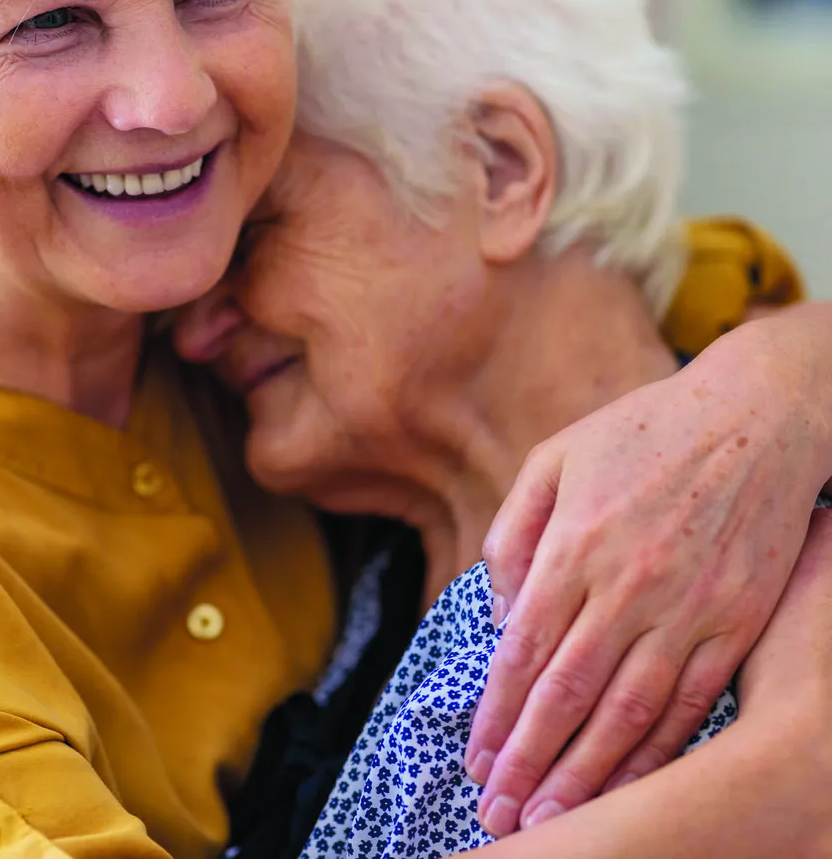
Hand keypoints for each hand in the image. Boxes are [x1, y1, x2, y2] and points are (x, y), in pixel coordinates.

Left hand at [467, 312, 831, 837]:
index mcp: (573, 546)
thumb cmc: (641, 433)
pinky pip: (693, 703)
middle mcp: (625, 586)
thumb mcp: (552, 459)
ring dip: (587, 775)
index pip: (521, 653)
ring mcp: (687, 609)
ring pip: (628, 715)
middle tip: (500, 816)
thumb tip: (497, 611)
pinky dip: (659, 752)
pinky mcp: (737, 621)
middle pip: (567, 696)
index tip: (476, 762)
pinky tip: (631, 788)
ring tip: (552, 820)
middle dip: (529, 764)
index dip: (497, 716)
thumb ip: (513, 533)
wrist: (756, 414)